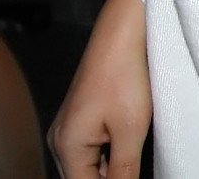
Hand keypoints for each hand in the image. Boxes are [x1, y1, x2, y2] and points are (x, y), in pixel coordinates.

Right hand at [49, 0, 149, 177]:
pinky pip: (93, 147)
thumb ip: (124, 169)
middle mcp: (61, 139)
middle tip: (137, 166)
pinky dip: (111, 153)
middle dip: (111, 177)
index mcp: (66, 147)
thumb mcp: (131, 130)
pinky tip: (131, 146)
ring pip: (89, 164)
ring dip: (112, 168)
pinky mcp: (82, 116)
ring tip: (136, 154)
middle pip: (83, 177)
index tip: (132, 175)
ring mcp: (70, 127)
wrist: (121, 35)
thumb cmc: (125, 76)